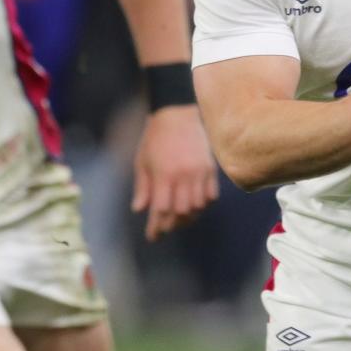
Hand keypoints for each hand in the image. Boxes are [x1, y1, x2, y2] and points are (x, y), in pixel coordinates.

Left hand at [131, 104, 218, 240]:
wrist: (180, 113)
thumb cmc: (156, 137)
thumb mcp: (142, 160)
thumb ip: (142, 186)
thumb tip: (139, 209)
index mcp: (163, 174)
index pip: (160, 209)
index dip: (156, 227)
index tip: (152, 237)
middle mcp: (183, 176)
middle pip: (180, 213)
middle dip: (172, 225)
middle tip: (165, 228)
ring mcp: (199, 173)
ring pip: (197, 207)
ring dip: (188, 217)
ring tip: (179, 219)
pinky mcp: (210, 169)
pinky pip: (211, 196)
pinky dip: (203, 205)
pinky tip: (194, 206)